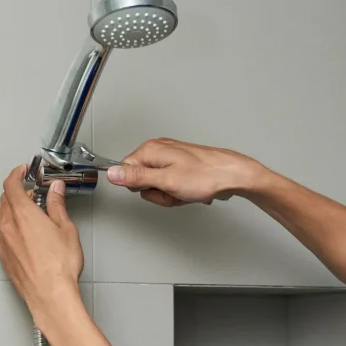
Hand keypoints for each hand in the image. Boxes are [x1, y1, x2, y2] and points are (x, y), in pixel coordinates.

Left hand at [0, 164, 82, 320]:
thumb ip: (57, 206)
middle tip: (32, 193)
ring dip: (11, 209)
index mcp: (24, 214)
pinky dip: (10, 227)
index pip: (11, 185)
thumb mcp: (66, 229)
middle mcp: (9, 226)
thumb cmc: (59, 267)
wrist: (50, 295)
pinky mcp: (3, 256)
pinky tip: (24, 234)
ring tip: (28, 214)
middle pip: (4, 199)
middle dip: (17, 192)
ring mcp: (3, 242)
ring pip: (0, 216)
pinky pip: (1, 234)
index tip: (23, 171)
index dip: (16, 174)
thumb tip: (55, 190)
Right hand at [105, 138, 268, 206]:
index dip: (140, 187)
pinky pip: (172, 187)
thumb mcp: (166, 180)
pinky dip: (181, 193)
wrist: (233, 176)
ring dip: (172, 196)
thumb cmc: (206, 176)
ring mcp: (172, 160)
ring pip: (159, 187)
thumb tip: (112, 173)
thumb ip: (136, 177)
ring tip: (185, 191)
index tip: (156, 188)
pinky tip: (191, 191)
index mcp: (151, 150)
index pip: (126, 172)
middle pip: (142, 182)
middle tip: (174, 191)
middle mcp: (159, 151)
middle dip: (159, 194)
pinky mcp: (182, 168)